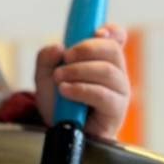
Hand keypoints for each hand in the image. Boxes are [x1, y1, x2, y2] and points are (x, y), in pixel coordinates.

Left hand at [34, 23, 129, 139]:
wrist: (60, 132)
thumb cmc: (59, 103)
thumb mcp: (45, 76)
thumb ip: (46, 58)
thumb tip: (58, 48)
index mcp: (103, 60)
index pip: (117, 38)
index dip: (111, 31)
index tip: (96, 31)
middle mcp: (115, 73)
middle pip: (113, 50)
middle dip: (87, 49)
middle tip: (66, 57)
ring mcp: (119, 92)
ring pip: (108, 71)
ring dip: (80, 71)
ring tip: (60, 78)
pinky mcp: (116, 111)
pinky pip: (104, 95)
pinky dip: (82, 89)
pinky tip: (66, 91)